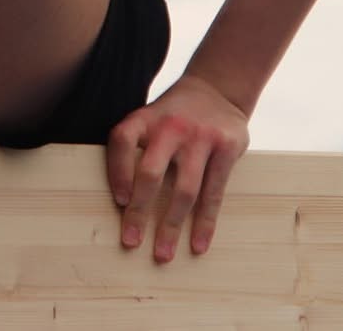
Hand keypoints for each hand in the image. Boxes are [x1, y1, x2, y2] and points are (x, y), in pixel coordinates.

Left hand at [106, 73, 249, 261]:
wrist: (217, 88)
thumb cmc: (173, 116)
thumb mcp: (150, 118)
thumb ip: (136, 147)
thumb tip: (120, 199)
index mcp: (145, 117)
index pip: (122, 141)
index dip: (116, 171)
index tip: (118, 201)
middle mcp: (170, 126)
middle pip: (150, 173)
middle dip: (139, 211)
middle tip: (130, 241)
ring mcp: (200, 137)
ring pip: (184, 190)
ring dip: (172, 226)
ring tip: (163, 253)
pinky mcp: (227, 148)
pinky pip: (214, 192)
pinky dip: (205, 222)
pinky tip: (199, 244)